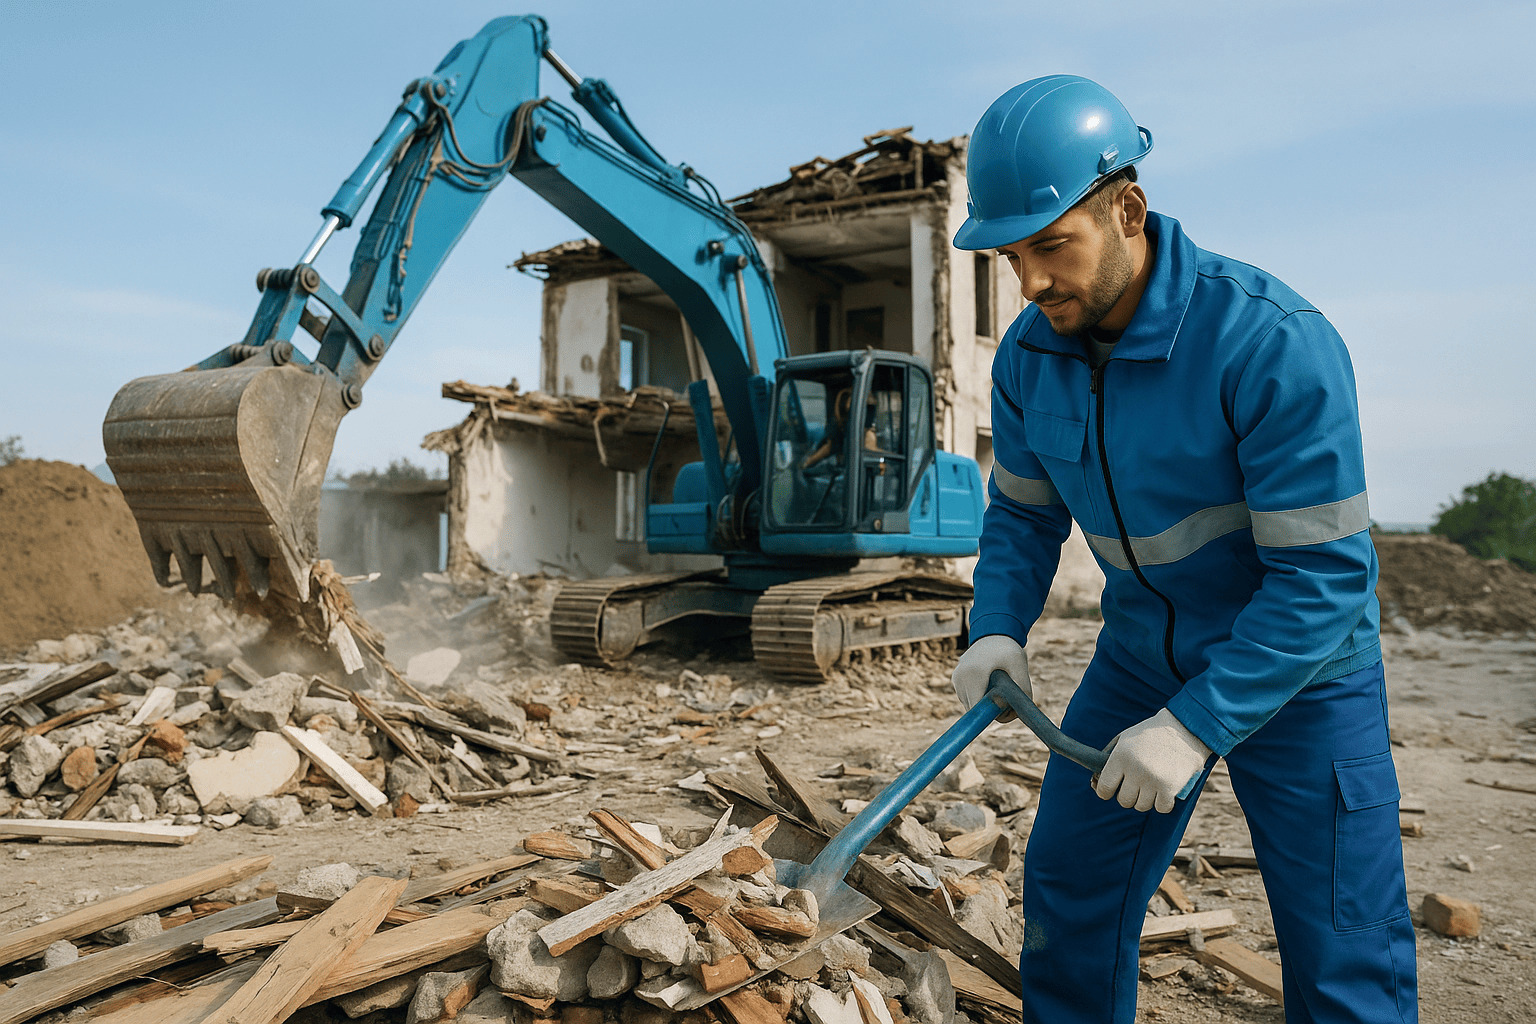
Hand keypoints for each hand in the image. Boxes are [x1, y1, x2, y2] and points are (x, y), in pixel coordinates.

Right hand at [951, 634, 1030, 713]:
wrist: (993, 633)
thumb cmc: (1008, 650)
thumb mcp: (1020, 667)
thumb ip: (1022, 690)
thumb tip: (1017, 712)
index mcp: (974, 674)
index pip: (977, 709)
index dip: (992, 714)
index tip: (1006, 709)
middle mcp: (960, 678)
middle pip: (974, 709)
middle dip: (990, 709)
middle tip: (1007, 698)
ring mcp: (956, 679)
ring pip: (970, 704)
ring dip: (984, 703)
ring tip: (997, 688)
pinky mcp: (955, 679)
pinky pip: (967, 697)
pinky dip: (978, 696)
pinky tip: (989, 684)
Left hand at [1093, 708, 1211, 812]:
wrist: (1184, 727)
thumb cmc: (1151, 734)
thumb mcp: (1125, 738)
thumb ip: (1110, 757)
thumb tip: (1096, 781)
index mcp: (1120, 757)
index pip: (1104, 787)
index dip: (1105, 792)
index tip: (1110, 791)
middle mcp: (1135, 770)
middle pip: (1124, 800)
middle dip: (1128, 795)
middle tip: (1136, 785)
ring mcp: (1152, 780)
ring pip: (1142, 806)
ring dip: (1146, 799)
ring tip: (1152, 785)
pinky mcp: (1170, 788)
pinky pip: (1162, 808)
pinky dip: (1163, 803)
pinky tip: (1165, 792)